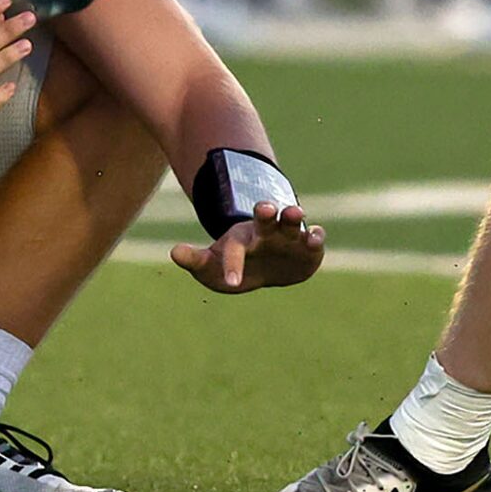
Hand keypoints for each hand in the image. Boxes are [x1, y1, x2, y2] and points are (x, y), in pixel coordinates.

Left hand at [170, 200, 325, 294]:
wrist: (263, 268)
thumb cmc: (233, 266)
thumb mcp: (212, 267)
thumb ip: (195, 260)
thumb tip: (174, 252)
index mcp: (240, 238)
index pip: (234, 250)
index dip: (232, 265)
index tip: (232, 283)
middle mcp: (264, 232)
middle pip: (264, 217)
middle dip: (265, 211)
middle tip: (265, 208)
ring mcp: (287, 237)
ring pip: (289, 221)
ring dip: (292, 215)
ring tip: (295, 213)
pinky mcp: (307, 247)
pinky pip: (313, 237)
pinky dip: (316, 236)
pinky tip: (315, 237)